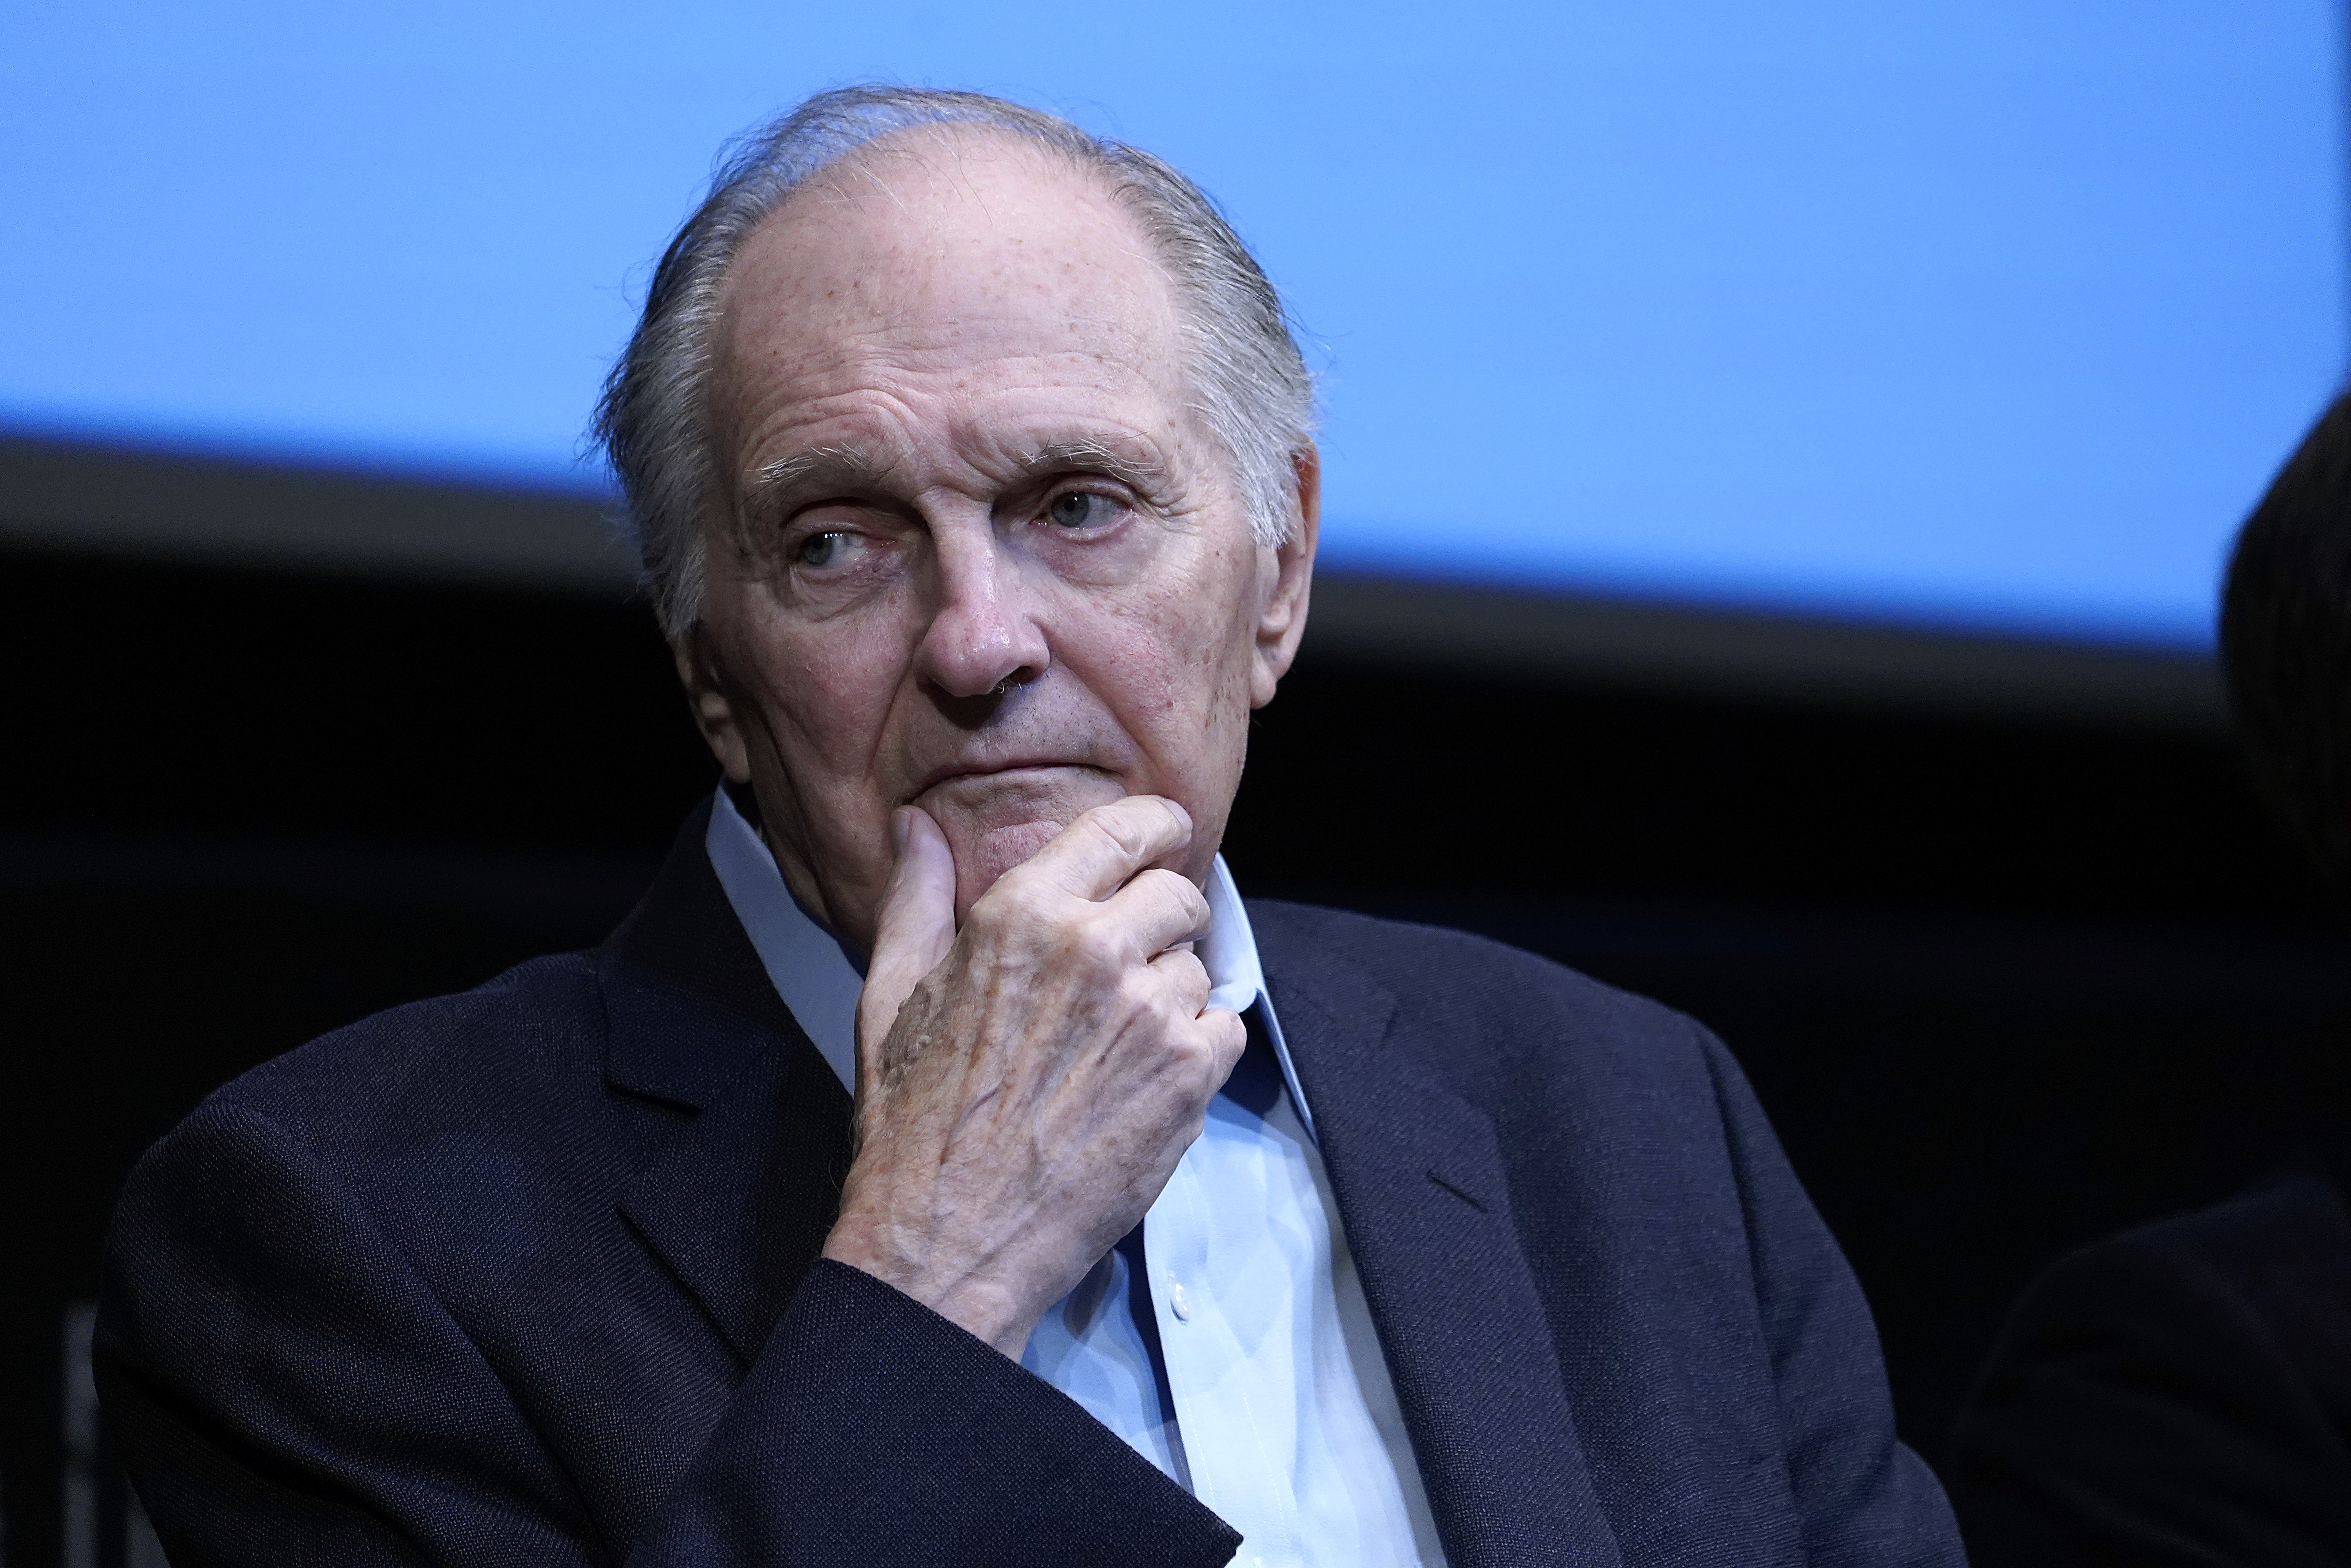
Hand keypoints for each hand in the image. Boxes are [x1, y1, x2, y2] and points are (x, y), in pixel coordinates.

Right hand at [819, 795, 1248, 1356]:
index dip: (1156, 827)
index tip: (1164, 835)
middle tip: (1129, 961)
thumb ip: (913, 899)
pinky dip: (1197, 1048)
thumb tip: (917, 828)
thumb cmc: (915, 1125)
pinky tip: (1141, 1079)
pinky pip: (1224, 1027)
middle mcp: (1096, 949)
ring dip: (1171, 994)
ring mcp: (1150, 1014)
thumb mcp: (891, 997)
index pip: (1126, 828)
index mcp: (1023, 914)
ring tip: (1113, 1043)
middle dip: (1162, 918)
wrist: (948, 1239)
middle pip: (1178, 892)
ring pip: (1198, 965)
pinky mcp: (1189, 1077)